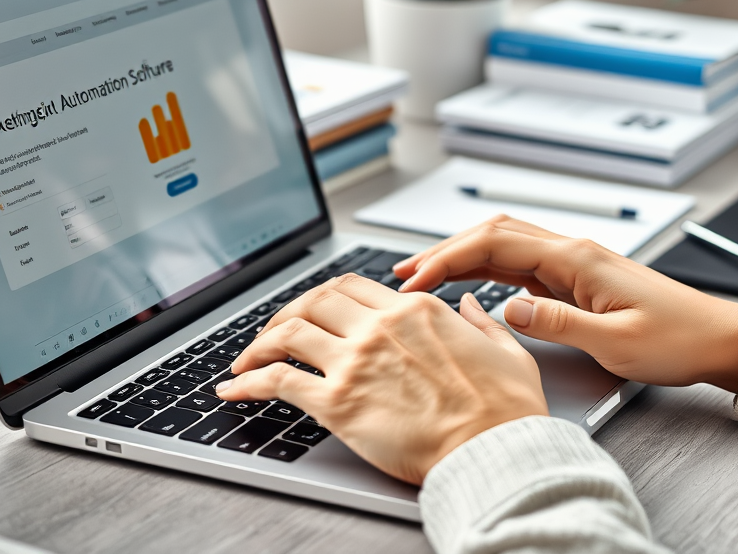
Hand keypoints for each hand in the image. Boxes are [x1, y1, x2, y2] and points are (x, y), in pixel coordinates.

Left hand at [217, 273, 547, 484]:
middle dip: (287, 312)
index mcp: (416, 309)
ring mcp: (355, 361)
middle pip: (315, 300)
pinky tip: (234, 390)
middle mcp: (380, 326)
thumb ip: (481, 321)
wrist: (494, 451)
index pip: (354, 286)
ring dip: (259, 343)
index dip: (327, 296)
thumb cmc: (503, 410)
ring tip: (245, 359)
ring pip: (288, 331)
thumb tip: (470, 306)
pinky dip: (247, 382)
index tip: (317, 311)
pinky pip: (276, 380)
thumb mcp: (503, 349)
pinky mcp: (337, 402)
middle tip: (274, 332)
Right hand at [394, 216, 737, 391]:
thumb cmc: (677, 339)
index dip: (449, 257)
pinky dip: (485, 270)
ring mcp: (572, 263)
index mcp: (577, 259)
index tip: (416, 279)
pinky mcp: (575, 279)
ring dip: (461, 255)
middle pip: (493, 235)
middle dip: (444, 249)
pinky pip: (520, 265)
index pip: (497, 244)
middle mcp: (571, 252)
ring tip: (422, 275)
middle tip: (403, 273)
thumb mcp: (618, 342)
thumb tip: (507, 308)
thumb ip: (560, 324)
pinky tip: (466, 283)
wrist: (716, 338)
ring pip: (503, 245)